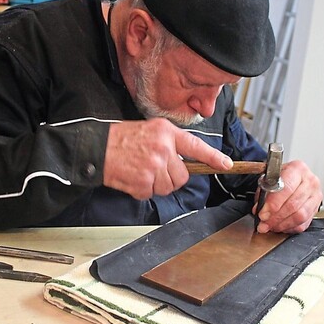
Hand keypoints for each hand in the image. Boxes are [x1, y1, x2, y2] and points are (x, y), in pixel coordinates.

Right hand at [104, 118, 232, 198]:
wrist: (97, 148)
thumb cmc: (121, 139)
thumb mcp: (150, 130)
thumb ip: (169, 143)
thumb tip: (184, 160)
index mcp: (166, 132)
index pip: (196, 146)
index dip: (213, 157)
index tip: (226, 165)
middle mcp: (163, 148)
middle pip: (182, 176)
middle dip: (170, 177)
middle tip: (152, 168)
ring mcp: (154, 166)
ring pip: (167, 187)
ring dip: (155, 184)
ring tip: (140, 170)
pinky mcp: (144, 181)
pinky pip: (150, 193)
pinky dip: (141, 190)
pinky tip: (132, 177)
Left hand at [253, 160, 322, 233]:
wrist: (294, 178)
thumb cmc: (281, 177)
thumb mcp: (269, 179)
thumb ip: (263, 193)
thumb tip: (260, 209)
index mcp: (297, 169)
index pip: (287, 188)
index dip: (274, 203)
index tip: (263, 213)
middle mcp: (310, 181)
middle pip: (293, 204)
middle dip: (276, 217)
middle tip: (264, 222)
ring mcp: (316, 196)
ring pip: (300, 216)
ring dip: (282, 224)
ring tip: (270, 226)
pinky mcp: (316, 209)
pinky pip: (303, 223)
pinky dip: (289, 227)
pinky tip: (280, 226)